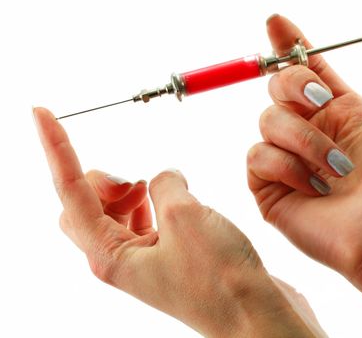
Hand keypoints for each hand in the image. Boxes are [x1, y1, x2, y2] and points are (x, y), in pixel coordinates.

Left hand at [33, 107, 325, 336]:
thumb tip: (166, 179)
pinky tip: (174, 198)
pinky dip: (150, 201)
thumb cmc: (220, 279)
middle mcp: (120, 259)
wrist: (254, 314)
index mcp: (110, 254)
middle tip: (134, 178)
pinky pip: (141, 221)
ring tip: (155, 187)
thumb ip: (165, 184)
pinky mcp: (167, 257)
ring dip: (127, 191)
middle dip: (101, 180)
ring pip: (112, 214)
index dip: (55, 148)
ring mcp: (143, 260)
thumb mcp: (185, 216)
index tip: (41, 113)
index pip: (70, 191)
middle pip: (82, 206)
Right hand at [248, 8, 361, 280]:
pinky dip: (285, 167)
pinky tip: (315, 187)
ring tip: (337, 169)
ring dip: (304, 140)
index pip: (306, 68)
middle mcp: (313, 134)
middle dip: (293, 84)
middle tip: (320, 100)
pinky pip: (257, 158)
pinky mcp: (272, 191)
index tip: (276, 22)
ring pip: (266, 122)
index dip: (288, 45)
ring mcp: (291, 164)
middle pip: (276, 87)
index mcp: (342, 112)